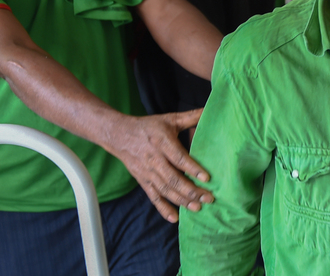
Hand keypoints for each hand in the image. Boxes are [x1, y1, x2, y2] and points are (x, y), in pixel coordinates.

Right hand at [110, 108, 212, 222]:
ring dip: (181, 201)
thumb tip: (210, 110)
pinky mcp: (142, 181)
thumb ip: (191, 117)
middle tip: (208, 198)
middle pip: (173, 178)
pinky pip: (153, 197)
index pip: (179, 158)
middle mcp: (154, 159)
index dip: (192, 169)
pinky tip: (174, 218)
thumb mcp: (169, 119)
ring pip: (165, 190)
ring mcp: (147, 172)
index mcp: (162, 142)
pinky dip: (163, 208)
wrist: (119, 135)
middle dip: (191, 190)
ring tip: (197, 208)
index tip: (207, 178)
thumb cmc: (148, 127)